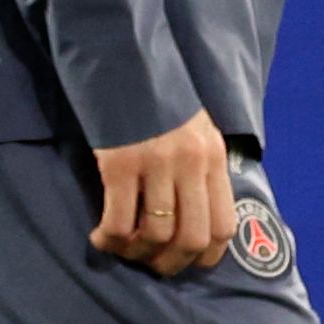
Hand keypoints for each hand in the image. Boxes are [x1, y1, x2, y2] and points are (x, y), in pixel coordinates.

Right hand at [88, 110, 233, 276]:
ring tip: (121, 248)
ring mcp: (155, 164)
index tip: (185, 261)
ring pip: (154, 233)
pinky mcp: (119, 164)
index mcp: (213, 158)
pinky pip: (118, 219)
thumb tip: (194, 212)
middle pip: (191, 237)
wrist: (122, 58)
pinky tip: (100, 237)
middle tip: (151, 265)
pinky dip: (110, 238)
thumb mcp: (194, 129)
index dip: (206, 256)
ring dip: (135, 252)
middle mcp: (191, 164)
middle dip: (170, 262)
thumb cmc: (155, 97)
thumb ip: (200, 168)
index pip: (223, 225)